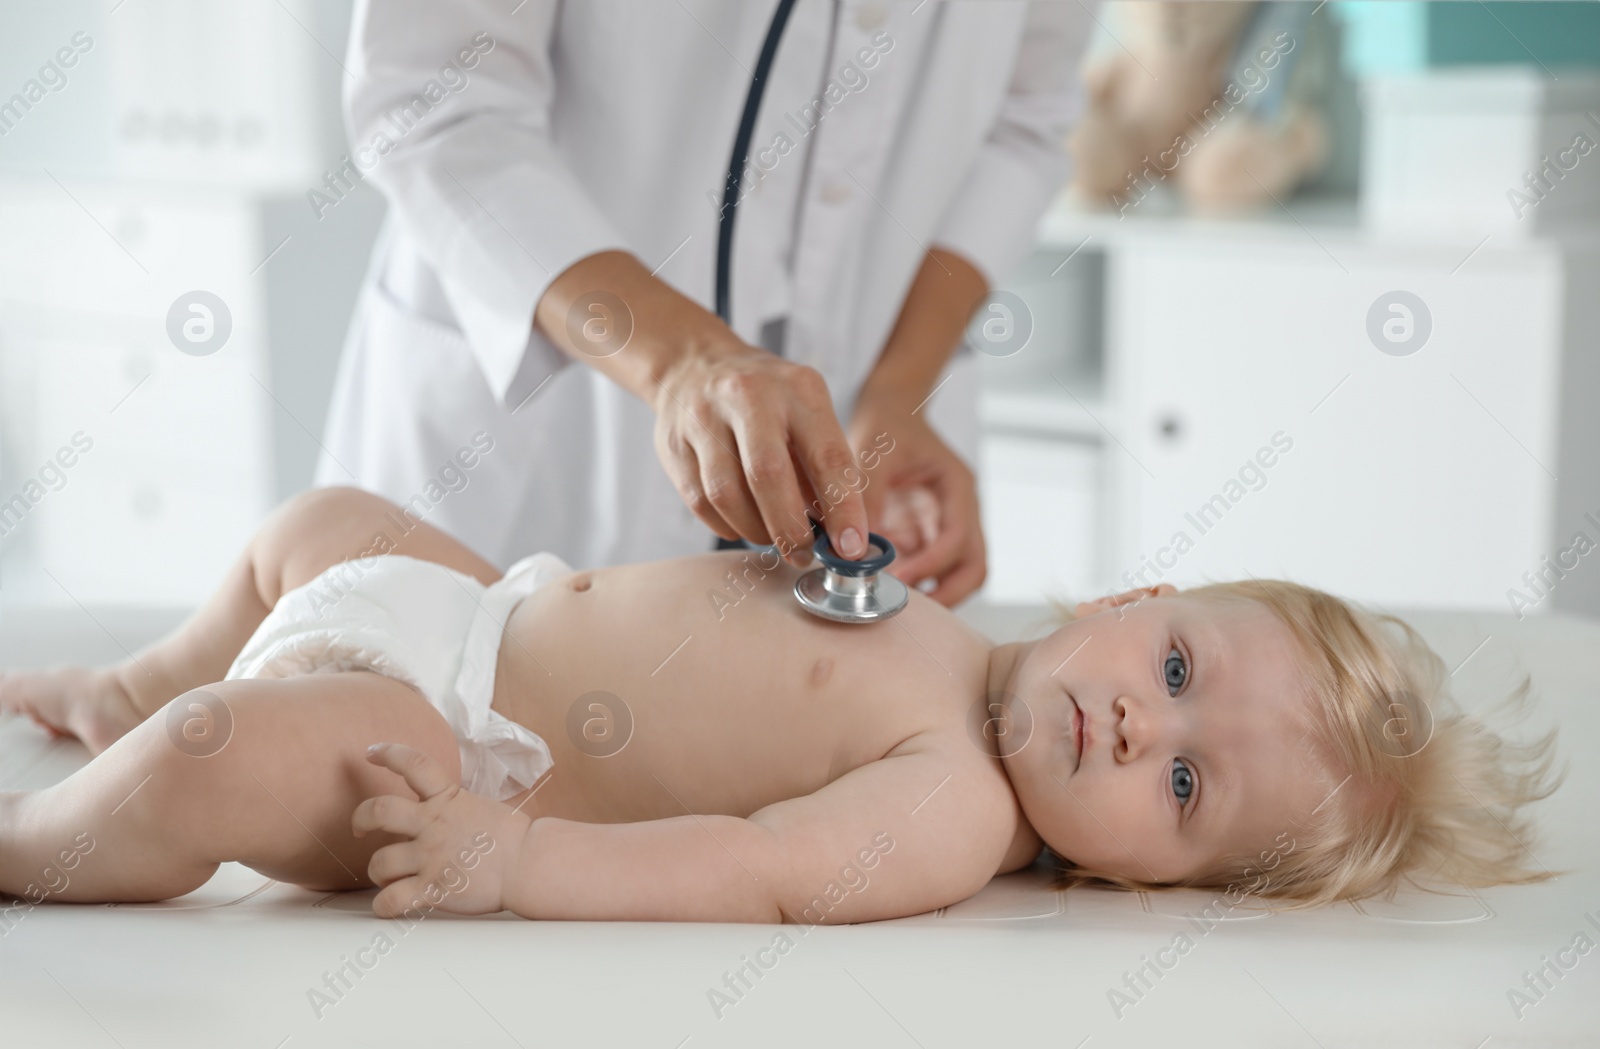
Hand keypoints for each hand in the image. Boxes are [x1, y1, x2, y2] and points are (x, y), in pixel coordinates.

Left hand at [351, 742, 531, 919]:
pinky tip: (389, 905)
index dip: (388, 753)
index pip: (414, 764)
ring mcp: (431, 857)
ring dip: (378, 872)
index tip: (372, 752)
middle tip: (360, 828)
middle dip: (361, 819)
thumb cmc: (511, 839)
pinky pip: (391, 900)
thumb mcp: (479, 807)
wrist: (529, 864)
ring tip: (389, 878)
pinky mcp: (433, 888)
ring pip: (379, 863)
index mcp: (448, 800)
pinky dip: (384, 906)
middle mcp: (434, 825)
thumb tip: (435, 810)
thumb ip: (451, 807)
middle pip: (379, 811)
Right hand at [533, 250, 870, 565]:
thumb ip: (824, 467)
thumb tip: (843, 535)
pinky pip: (700, 502)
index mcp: (797, 391)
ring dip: (756, 530)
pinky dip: (727, 525)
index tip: (850, 549)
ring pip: (727, 495)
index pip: (827, 456)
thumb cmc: (766, 399)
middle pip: (768, 476)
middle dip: (790, 529)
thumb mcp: (807, 412)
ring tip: (772, 536)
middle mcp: (749, 398)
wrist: (694, 365)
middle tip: (804, 555)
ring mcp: (704, 418)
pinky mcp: (674, 443)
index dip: (843, 509)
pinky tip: (742, 522)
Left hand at [849, 401, 985, 605]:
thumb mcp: (873, 454)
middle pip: (974, 568)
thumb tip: (855, 548)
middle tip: (905, 608)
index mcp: (958, 487)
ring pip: (960, 575)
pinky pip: (932, 570)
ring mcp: (949, 526)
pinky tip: (884, 585)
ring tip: (894, 602)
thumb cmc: (887, 426)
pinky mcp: (930, 536)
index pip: (958, 537)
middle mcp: (962, 511)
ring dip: (934, 594)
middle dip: (946, 594)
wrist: (891, 412)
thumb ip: (867, 498)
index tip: (898, 579)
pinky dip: (915, 583)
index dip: (930, 564)